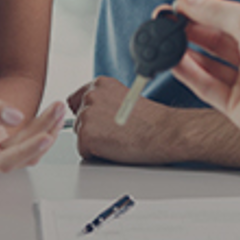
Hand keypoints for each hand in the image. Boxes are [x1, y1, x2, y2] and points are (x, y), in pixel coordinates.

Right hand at [0, 70, 63, 173]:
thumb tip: (15, 117)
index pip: (1, 160)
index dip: (26, 151)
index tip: (45, 136)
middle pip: (19, 156)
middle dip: (43, 134)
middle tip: (58, 108)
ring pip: (26, 151)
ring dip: (46, 131)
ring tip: (58, 107)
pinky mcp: (2, 143)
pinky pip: (26, 143)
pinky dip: (41, 130)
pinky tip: (51, 115)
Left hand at [67, 77, 184, 164]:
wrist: (163, 132)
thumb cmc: (151, 120)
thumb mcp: (124, 99)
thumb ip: (105, 102)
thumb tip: (94, 115)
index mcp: (100, 84)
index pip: (76, 100)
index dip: (87, 115)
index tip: (99, 122)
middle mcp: (91, 95)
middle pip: (78, 120)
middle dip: (91, 129)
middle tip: (115, 133)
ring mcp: (87, 114)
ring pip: (80, 136)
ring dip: (95, 142)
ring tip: (118, 140)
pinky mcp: (86, 135)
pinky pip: (83, 151)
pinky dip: (96, 155)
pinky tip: (114, 149)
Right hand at [170, 0, 239, 144]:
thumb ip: (215, 11)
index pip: (228, 20)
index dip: (202, 13)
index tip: (178, 8)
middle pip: (216, 42)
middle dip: (190, 32)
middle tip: (165, 23)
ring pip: (209, 66)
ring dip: (186, 53)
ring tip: (164, 41)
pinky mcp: (236, 107)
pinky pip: (207, 87)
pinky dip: (189, 74)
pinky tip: (173, 62)